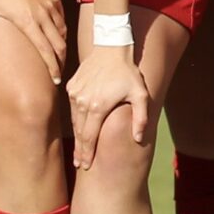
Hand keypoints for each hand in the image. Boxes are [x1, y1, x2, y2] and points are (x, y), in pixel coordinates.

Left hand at [0, 0, 68, 80]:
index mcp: (28, 23)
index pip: (45, 51)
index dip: (52, 68)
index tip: (55, 81)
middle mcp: (42, 17)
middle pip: (59, 45)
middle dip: (61, 61)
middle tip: (59, 73)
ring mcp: (50, 6)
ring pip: (62, 31)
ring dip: (61, 45)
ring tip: (59, 55)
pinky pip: (61, 17)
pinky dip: (61, 28)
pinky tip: (58, 32)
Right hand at [66, 44, 150, 169]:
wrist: (111, 47)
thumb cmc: (128, 72)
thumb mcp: (140, 94)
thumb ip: (140, 118)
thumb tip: (138, 139)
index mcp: (98, 106)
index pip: (89, 137)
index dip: (87, 153)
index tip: (86, 165)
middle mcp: (82, 102)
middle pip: (79, 132)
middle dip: (80, 150)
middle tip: (79, 164)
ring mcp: (75, 94)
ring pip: (74, 121)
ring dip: (77, 136)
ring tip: (78, 151)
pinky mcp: (72, 87)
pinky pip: (72, 107)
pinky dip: (75, 119)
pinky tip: (79, 128)